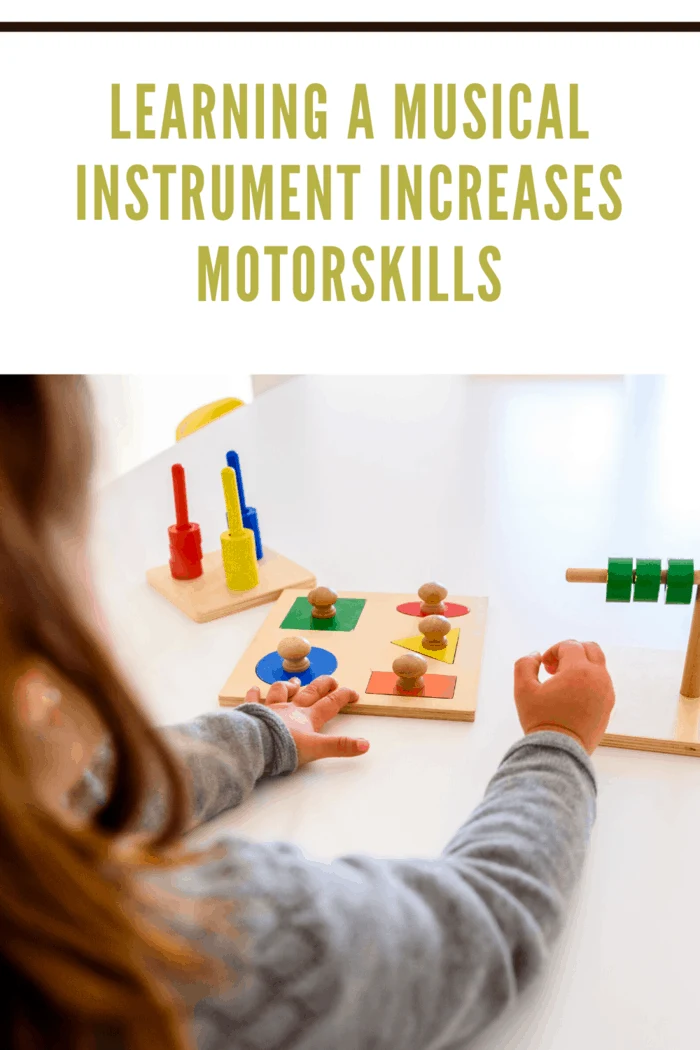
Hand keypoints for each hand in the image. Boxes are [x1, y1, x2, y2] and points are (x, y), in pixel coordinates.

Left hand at [245, 675, 368, 765]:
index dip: (344, 696)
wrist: (256, 744)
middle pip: (310, 691)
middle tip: (332, 680)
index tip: (353, 693)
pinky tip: (253, 689)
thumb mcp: (317, 749)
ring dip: (289, 685)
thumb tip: (365, 745)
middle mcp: (291, 709)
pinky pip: (253, 700)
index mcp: (308, 717)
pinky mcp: (253, 712)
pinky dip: (254, 694)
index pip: (330, 703)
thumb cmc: (285, 747)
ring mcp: (271, 708)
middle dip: (323, 684)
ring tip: (295, 681)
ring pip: (282, 691)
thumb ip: (340, 746)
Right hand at [513, 640, 614, 753]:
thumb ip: (525, 664)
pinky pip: (601, 683)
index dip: (553, 651)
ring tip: (561, 685)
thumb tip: (536, 655)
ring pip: (598, 666)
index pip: (570, 645)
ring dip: (580, 667)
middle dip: (571, 652)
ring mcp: (607, 692)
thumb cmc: (541, 720)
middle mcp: (598, 678)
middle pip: (591, 648)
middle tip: (555, 669)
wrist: (560, 752)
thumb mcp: (523, 689)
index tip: (543, 667)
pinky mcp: (609, 706)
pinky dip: (588, 682)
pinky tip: (571, 697)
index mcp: (579, 670)